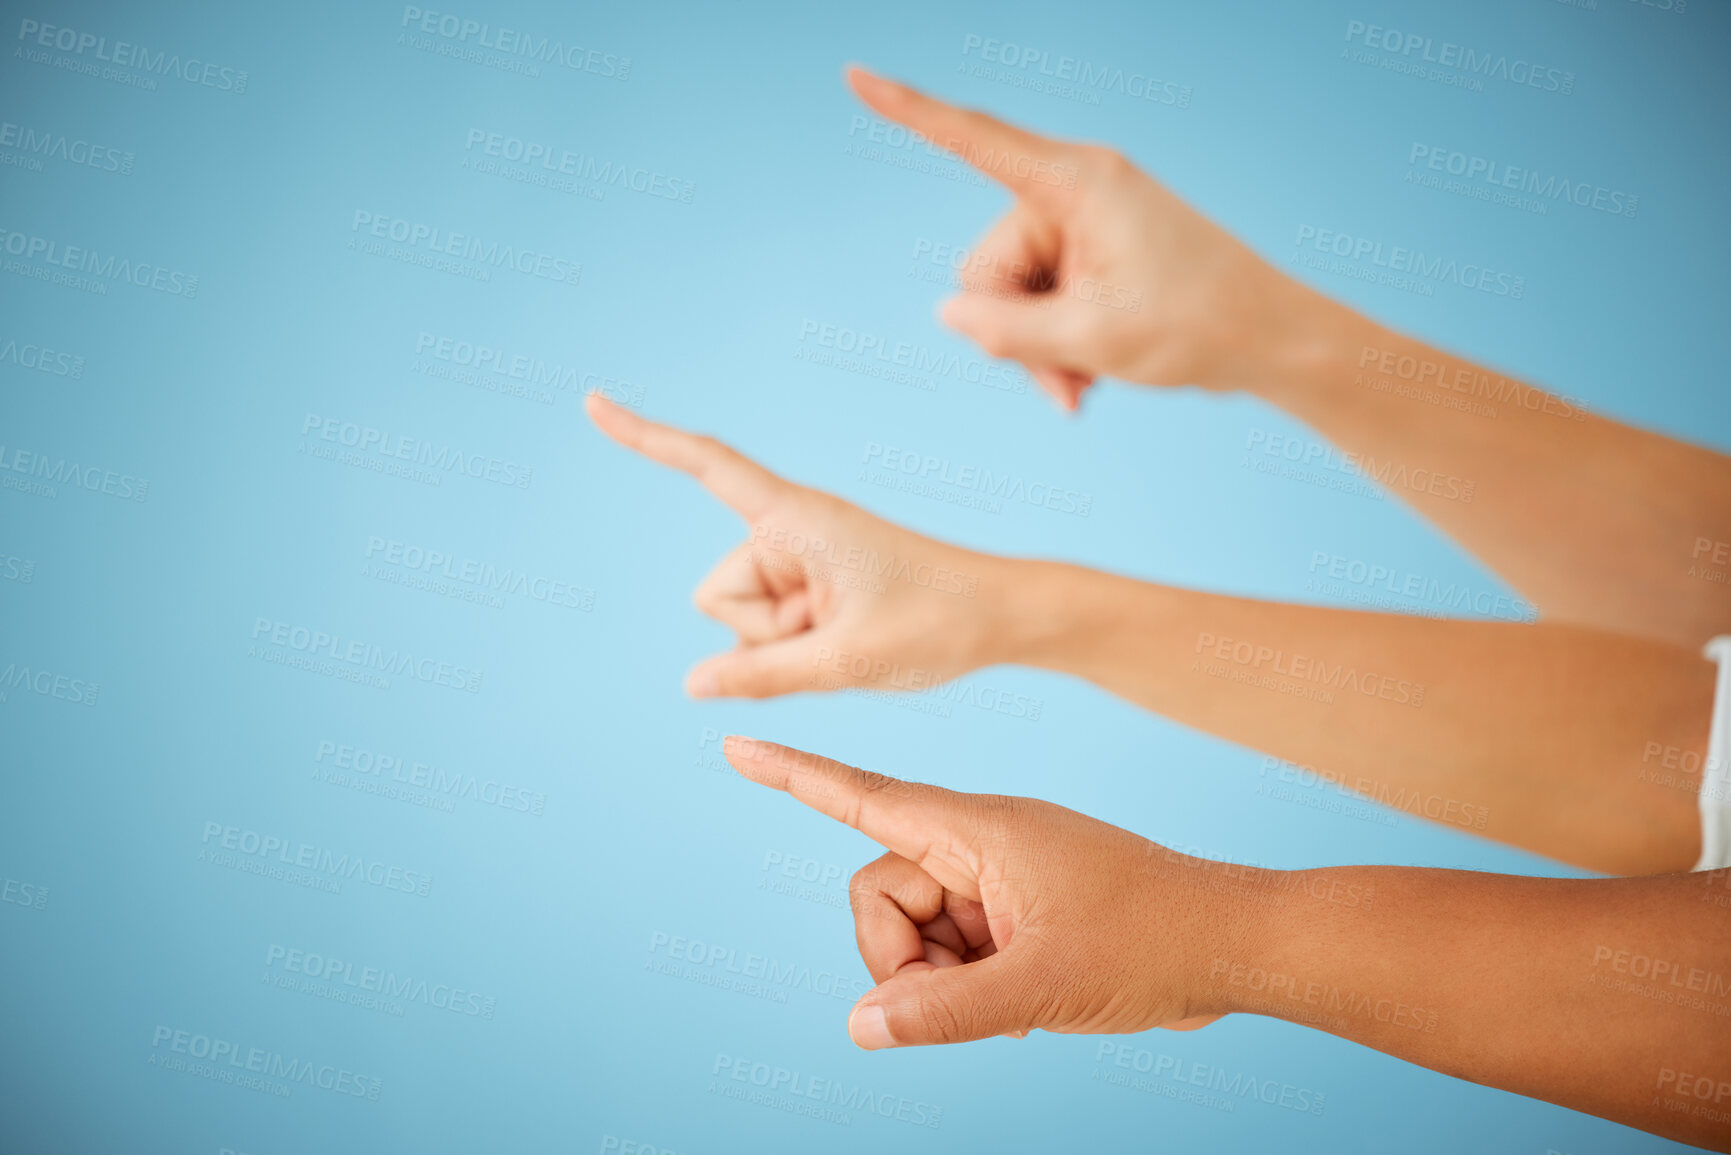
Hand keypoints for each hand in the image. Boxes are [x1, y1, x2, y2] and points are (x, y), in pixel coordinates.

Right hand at [586, 395, 1009, 697]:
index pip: (706, 466)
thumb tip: (693, 684)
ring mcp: (799, 557)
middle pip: (719, 594)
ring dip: (785, 641)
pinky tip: (850, 636)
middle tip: (839, 629)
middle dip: (763, 631)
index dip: (645, 438)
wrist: (1001, 616)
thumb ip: (762, 674)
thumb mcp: (846, 660)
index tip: (591, 403)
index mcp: (796, 518)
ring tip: (853, 631)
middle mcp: (789, 528)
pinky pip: (770, 627)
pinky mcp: (811, 581)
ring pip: (742, 619)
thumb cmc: (936, 622)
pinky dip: (797, 643)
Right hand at [723, 736, 1233, 1047]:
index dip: (795, 776)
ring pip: (915, 928)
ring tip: (1012, 1000)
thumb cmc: (1151, 942)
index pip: (865, 795)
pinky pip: (953, 946)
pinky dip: (969, 983)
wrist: (1231, 946)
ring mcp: (997, 877)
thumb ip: (943, 1011)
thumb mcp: (1042, 986)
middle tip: (963, 998)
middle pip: (880, 892)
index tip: (736, 744)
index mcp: (978, 830)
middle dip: (901, 958)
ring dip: (941, 978)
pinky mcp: (1016, 910)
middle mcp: (978, 844)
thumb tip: (860, 1026)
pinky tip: (1022, 1003)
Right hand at [848, 68, 1302, 409]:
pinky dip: (1054, 343)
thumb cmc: (1196, 326)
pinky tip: (1086, 379)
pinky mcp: (1092, 253)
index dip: (908, 111)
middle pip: (987, 263)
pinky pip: (1040, 300)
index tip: (855, 76)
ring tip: (1082, 387)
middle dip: (1012, 332)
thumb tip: (949, 313)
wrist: (1269, 339)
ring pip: (1010, 294)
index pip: (974, 141)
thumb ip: (1006, 331)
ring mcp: (1083, 224)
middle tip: (1061, 385)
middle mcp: (1074, 191)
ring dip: (1036, 349)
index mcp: (1077, 183)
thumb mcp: (1090, 340)